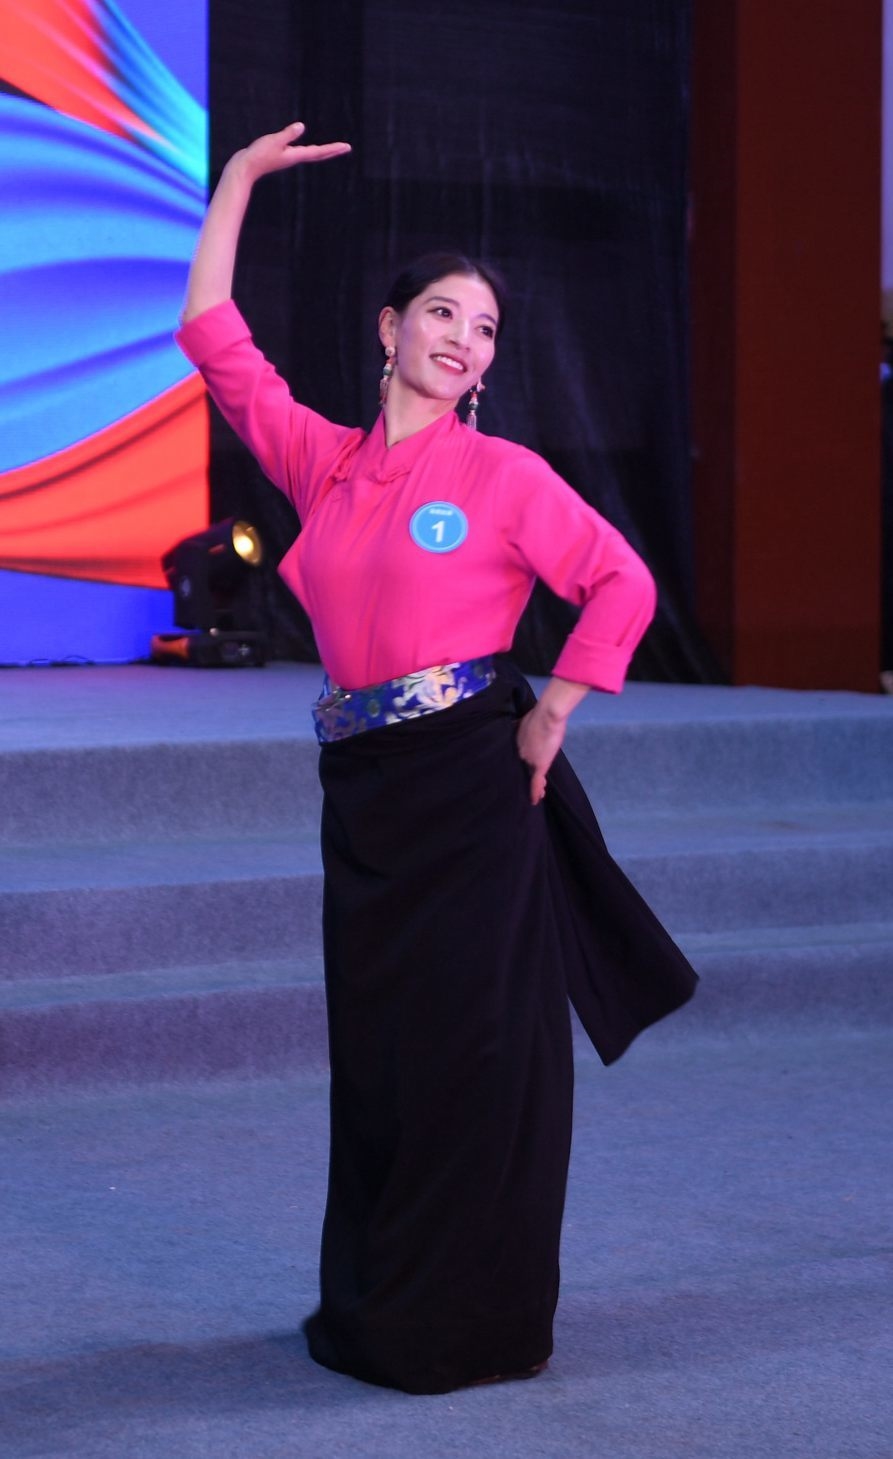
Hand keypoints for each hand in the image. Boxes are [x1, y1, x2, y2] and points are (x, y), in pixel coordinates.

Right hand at [232, 122, 351, 184]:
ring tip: (333, 149)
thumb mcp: (273, 141)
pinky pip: (301, 152)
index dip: (333, 149)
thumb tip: (302, 126)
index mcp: (295, 155)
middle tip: (346, 148)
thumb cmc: (257, 155)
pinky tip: (308, 147)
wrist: (244, 168)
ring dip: (323, 151)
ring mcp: (288, 158)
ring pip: (310, 154)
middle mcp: (294, 158)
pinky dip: (310, 150)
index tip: (347, 147)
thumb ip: (288, 134)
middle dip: (332, 151)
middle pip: (318, 154)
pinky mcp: (281, 156)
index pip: (319, 151)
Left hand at [516, 702, 566, 805]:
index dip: (523, 761)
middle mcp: (520, 751)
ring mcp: (528, 758)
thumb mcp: (531, 719)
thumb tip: (530, 724)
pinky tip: (535, 800)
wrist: (548, 713)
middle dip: (524, 774)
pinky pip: (536, 781)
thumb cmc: (543, 712)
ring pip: (528, 774)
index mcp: (517, 740)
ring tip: (536, 795)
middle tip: (525, 783)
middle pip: (521, 765)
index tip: (524, 764)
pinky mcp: (539, 764)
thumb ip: (529, 726)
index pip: (520, 754)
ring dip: (532, 785)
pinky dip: (536, 791)